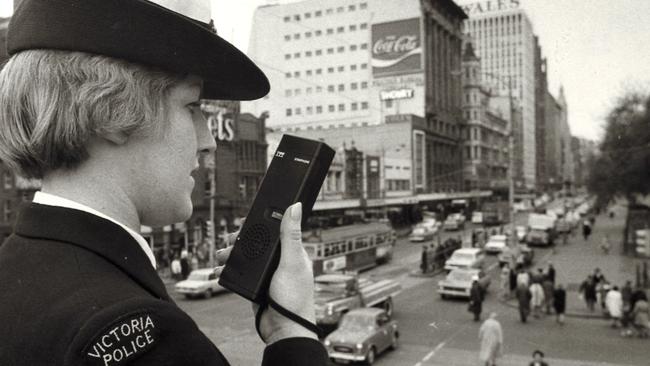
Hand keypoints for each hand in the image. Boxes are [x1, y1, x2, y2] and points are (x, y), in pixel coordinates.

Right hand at [213, 202, 316, 343]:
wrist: (283, 330)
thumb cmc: (294, 298)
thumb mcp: (291, 262)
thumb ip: (290, 235)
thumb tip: (295, 206)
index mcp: (292, 252)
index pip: (274, 231)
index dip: (258, 225)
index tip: (243, 222)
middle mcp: (280, 261)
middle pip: (256, 243)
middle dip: (240, 240)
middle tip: (229, 241)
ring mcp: (267, 274)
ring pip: (246, 258)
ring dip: (232, 255)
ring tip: (222, 256)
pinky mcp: (256, 286)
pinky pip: (240, 273)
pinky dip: (229, 270)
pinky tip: (221, 269)